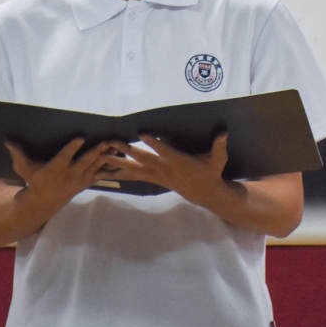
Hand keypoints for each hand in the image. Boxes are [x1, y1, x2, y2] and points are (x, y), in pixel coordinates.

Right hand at [7, 137, 115, 209]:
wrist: (45, 201)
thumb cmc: (35, 180)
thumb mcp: (24, 169)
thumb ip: (18, 154)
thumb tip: (7, 140)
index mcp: (56, 168)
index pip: (65, 156)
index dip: (72, 147)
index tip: (80, 137)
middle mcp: (70, 174)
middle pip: (85, 161)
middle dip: (96, 152)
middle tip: (106, 141)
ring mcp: (80, 179)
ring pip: (96, 166)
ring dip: (107, 157)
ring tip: (117, 147)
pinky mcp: (87, 181)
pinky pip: (102, 174)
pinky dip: (112, 167)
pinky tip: (122, 159)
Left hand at [100, 132, 229, 206]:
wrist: (205, 193)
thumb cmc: (211, 172)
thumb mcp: (218, 160)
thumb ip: (219, 146)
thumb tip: (224, 132)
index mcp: (178, 161)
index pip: (164, 150)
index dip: (154, 142)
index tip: (142, 133)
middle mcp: (164, 169)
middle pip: (142, 159)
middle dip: (126, 150)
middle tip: (112, 142)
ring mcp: (157, 175)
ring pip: (134, 169)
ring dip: (117, 162)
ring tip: (102, 156)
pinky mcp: (153, 179)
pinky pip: (134, 176)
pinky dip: (120, 172)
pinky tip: (106, 171)